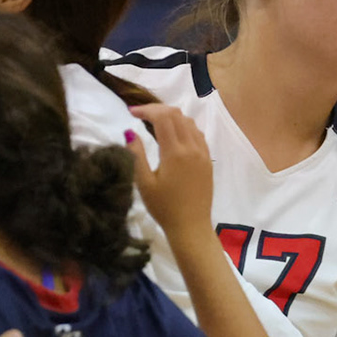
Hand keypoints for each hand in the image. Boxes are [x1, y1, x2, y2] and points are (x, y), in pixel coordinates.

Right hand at [124, 103, 213, 241]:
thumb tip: (130, 133)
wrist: (191, 227)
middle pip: (176, 114)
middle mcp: (191, 148)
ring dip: (171, 116)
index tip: (131, 112)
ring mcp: (202, 153)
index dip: (146, 110)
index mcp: (175, 152)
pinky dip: (184, 126)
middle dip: (157, 109)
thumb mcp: (144, 183)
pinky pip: (197, 134)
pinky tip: (174, 135)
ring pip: (189, 122)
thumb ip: (136, 155)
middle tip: (140, 114)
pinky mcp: (207, 160)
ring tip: (155, 122)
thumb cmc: (164, 208)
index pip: (162, 117)